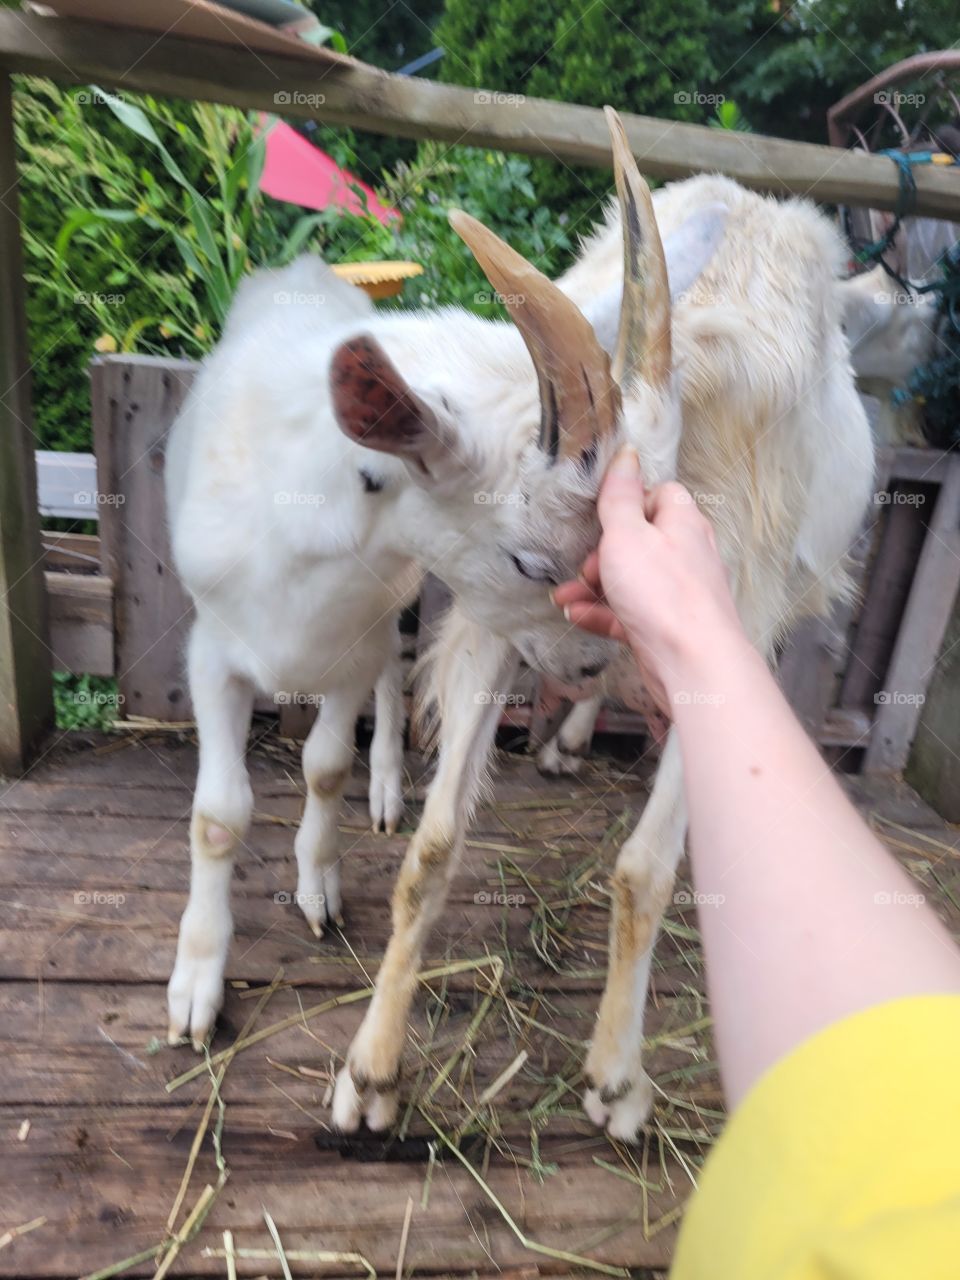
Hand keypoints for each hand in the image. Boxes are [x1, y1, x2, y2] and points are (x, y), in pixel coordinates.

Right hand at [553, 448, 743, 710]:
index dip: (629, 503)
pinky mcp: (665, 627)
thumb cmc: (664, 594)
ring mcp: (676, 594)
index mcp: (682, 524)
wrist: (693, 663)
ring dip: (593, 587)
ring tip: (566, 596)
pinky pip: (627, 613)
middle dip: (602, 553)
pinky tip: (576, 616)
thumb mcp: (628, 535)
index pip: (660, 495)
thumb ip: (621, 496)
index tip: (602, 517)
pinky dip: (601, 613)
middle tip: (587, 566)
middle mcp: (685, 555)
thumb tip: (626, 454)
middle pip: (639, 541)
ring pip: (629, 580)